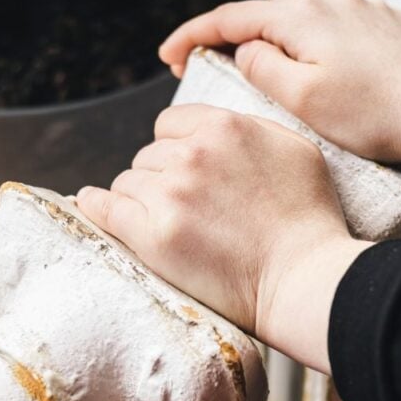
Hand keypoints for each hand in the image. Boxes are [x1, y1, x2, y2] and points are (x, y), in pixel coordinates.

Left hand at [77, 105, 369, 371]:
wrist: (303, 276)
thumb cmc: (307, 217)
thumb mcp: (293, 147)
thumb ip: (250, 126)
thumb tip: (214, 125)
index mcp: (223, 126)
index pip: (169, 123)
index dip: (176, 147)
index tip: (186, 170)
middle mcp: (192, 154)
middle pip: (149, 155)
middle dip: (161, 177)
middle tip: (187, 208)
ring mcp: (170, 194)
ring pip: (128, 182)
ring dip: (142, 199)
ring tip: (169, 224)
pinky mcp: (153, 235)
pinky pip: (106, 209)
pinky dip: (96, 206)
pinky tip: (93, 204)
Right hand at [160, 0, 400, 194]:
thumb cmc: (371, 118)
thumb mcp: (300, 100)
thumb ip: (260, 67)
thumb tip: (245, 50)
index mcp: (303, 16)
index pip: (231, 18)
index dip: (193, 36)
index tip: (168, 59)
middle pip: (268, 17)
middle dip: (234, 41)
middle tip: (207, 71)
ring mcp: (365, 9)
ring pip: (305, 24)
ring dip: (279, 46)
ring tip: (265, 79)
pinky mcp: (390, 25)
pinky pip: (339, 32)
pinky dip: (317, 50)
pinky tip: (322, 77)